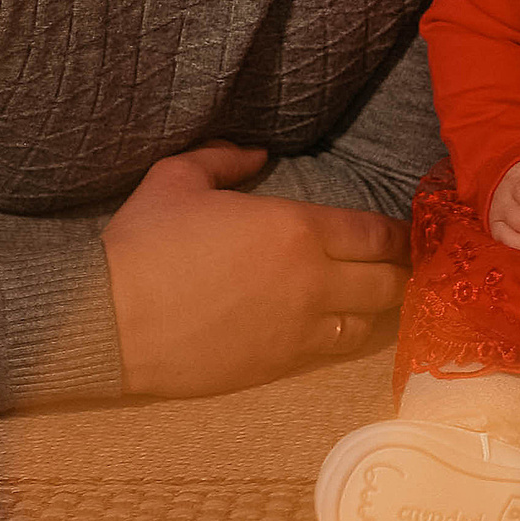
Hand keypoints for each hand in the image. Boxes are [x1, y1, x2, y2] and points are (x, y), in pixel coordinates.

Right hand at [102, 140, 408, 397]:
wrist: (108, 322)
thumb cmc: (142, 244)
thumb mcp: (176, 178)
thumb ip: (224, 158)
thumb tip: (257, 153)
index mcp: (295, 229)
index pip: (375, 234)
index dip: (400, 235)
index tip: (411, 234)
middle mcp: (312, 281)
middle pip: (387, 282)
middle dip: (403, 273)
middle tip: (409, 267)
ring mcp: (299, 330)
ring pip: (368, 323)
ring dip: (380, 310)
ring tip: (382, 300)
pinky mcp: (279, 367)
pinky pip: (333, 352)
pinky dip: (347, 339)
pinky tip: (345, 330)